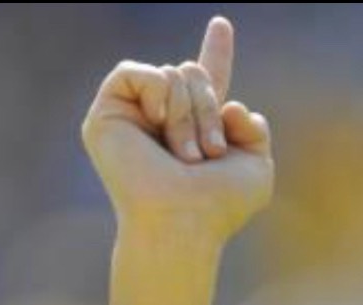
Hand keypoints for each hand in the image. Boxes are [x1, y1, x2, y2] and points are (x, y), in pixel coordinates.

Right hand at [80, 16, 273, 244]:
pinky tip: (158, 122)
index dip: (216, 53)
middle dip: (209, 106)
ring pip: (171, 73)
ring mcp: (132, 117)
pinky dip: (157, 92)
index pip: (206, 83)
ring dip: (189, 114)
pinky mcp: (106, 116)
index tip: (222, 25)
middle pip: (192, 71)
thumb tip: (233, 105)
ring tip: (186, 157)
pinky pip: (138, 71)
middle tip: (210, 152)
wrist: (186, 220)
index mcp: (194, 129)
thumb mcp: (256, 168)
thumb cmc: (220, 206)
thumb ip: (255, 129)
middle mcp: (161, 120)